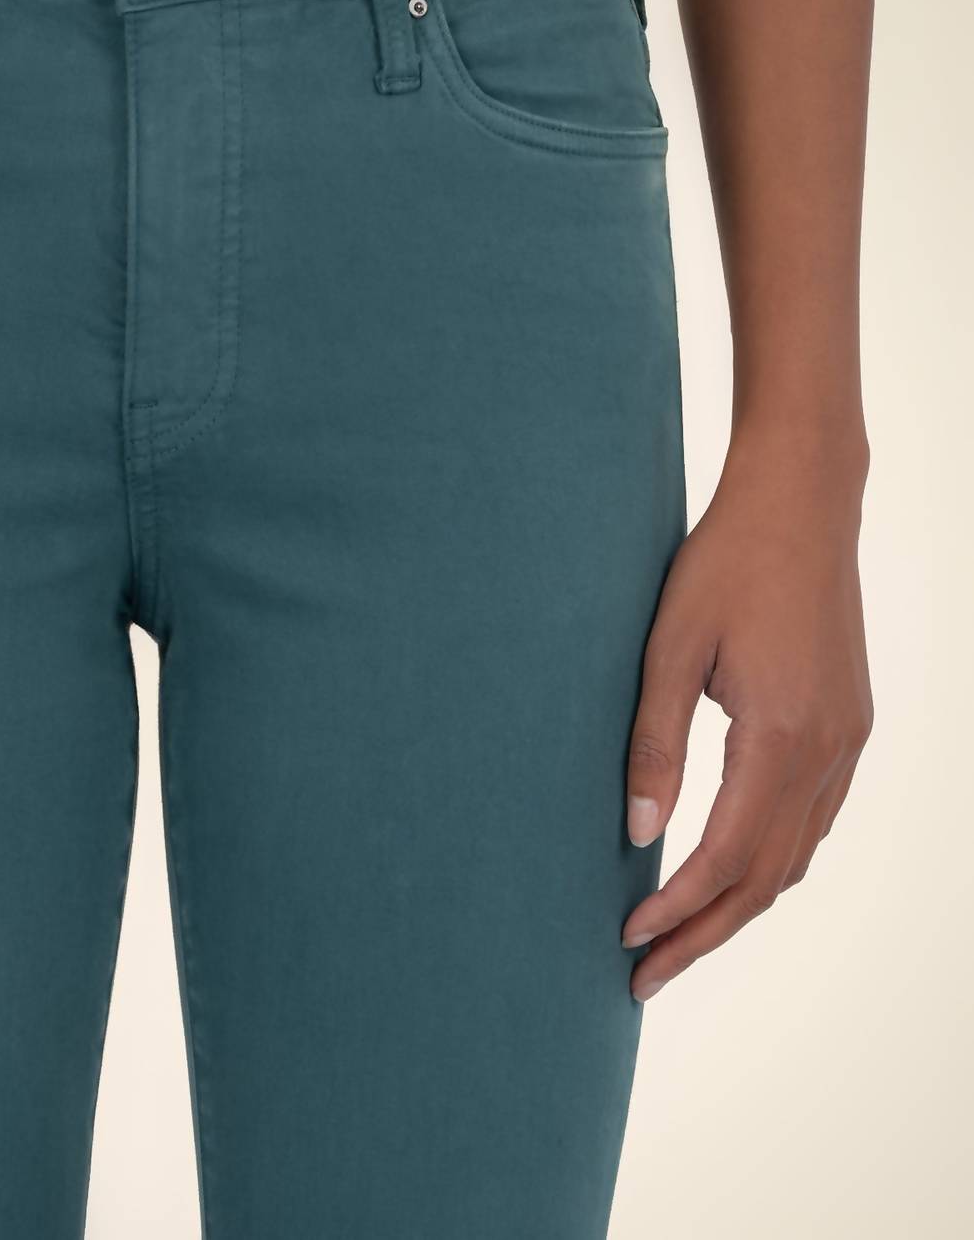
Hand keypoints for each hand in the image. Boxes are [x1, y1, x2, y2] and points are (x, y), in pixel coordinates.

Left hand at [621, 430, 872, 1001]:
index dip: (677, 910)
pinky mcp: (849, 722)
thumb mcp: (669, 648)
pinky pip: (814, 818)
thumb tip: (637, 834)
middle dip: (705, 933)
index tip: (628, 940)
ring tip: (682, 937)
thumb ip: (653, 745)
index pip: (726, 858)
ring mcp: (848, 739)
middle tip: (646, 975)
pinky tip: (733, 869)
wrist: (800, 502)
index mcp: (782, 736)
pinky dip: (772, 859)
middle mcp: (828, 750)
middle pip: (767, 877)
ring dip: (740, 905)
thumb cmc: (725, 563)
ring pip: (797, 855)